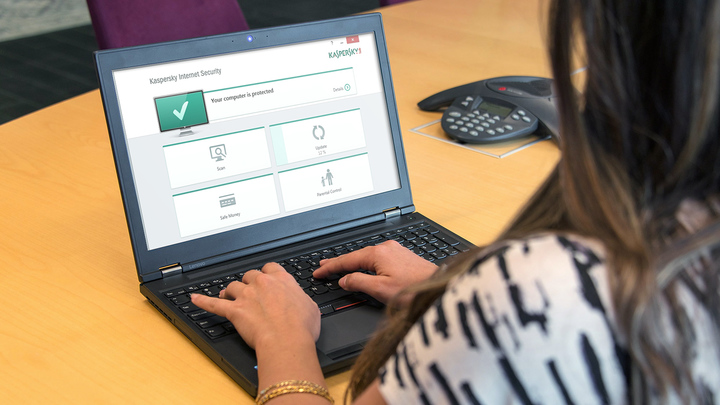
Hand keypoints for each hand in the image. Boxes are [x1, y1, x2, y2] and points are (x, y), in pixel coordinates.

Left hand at [191, 262, 320, 349]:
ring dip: (230, 291)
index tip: (266, 278)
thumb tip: (301, 302)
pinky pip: (214, 304)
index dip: (266, 274)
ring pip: (232, 286)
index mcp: (281, 280)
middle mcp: (262, 283)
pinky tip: (194, 298)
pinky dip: (203, 301)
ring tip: (228, 295)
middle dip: (248, 283)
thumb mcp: (310, 307)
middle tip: (249, 292)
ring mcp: (246, 296)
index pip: (269, 267)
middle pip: (249, 275)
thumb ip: (301, 299)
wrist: (287, 340)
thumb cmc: (301, 327)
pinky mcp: (234, 310)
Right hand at [313, 240, 436, 304]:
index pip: (347, 260)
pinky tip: (362, 266)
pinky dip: (364, 262)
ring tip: (338, 266)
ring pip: (366, 256)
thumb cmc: (414, 290)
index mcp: (378, 253)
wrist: (440, 288)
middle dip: (338, 262)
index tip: (318, 272)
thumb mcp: (381, 290)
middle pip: (356, 256)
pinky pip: (377, 258)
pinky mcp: (402, 257)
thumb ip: (359, 282)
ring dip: (351, 262)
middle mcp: (387, 248)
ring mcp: (395, 251)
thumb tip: (345, 280)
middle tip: (322, 266)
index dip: (331, 267)